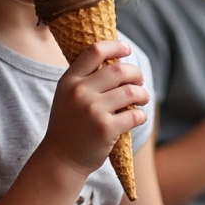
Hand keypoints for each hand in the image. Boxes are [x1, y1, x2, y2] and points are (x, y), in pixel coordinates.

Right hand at [39, 39, 149, 175]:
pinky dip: (141, 115)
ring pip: (131, 92)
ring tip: (142, 98)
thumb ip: (85, 78)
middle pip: (119, 70)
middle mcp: (79, 92)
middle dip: (136, 73)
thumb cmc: (69, 124)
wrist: (61, 159)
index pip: (94, 51)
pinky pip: (134, 115)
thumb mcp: (67, 96)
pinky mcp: (106, 129)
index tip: (126, 49)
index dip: (115, 46)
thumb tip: (117, 59)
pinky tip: (138, 117)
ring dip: (142, 94)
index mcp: (69, 81)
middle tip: (140, 80)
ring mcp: (92, 110)